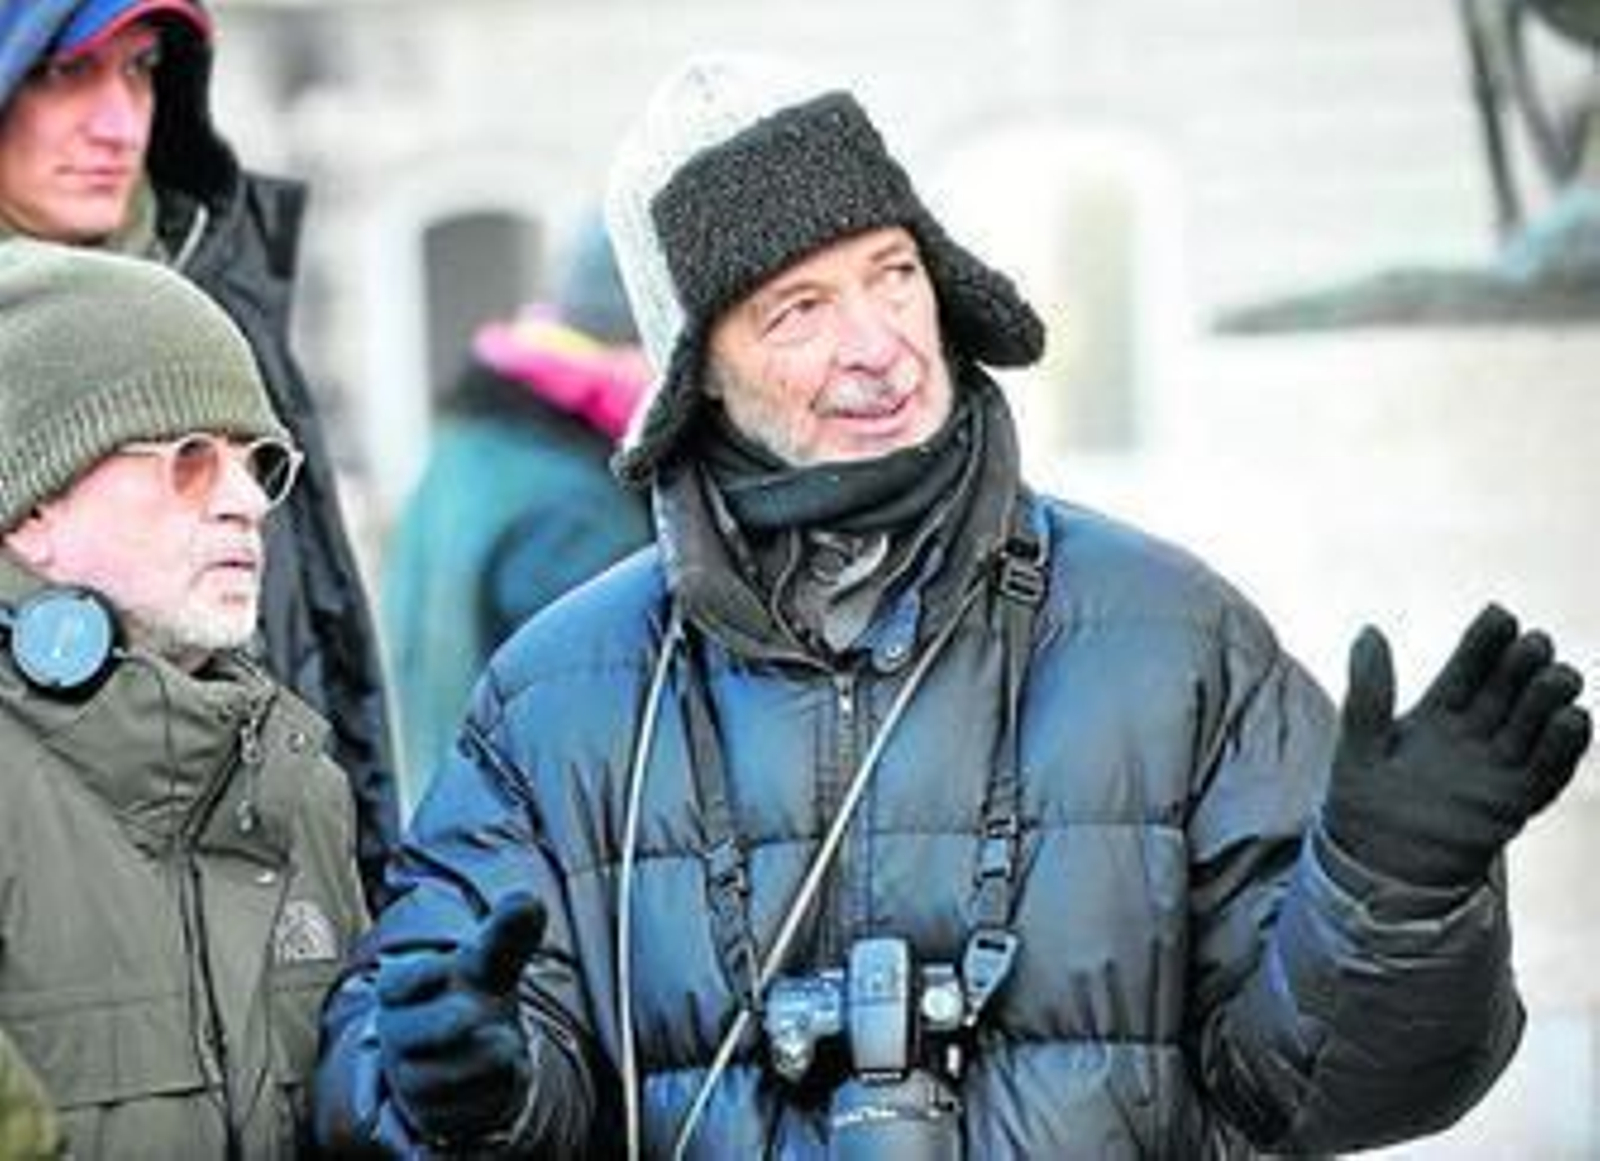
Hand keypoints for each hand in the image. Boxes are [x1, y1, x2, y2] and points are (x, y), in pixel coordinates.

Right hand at [376, 893, 546, 1141]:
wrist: (472, 1052)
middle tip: (472, 1013)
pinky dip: (490, 1090)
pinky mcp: (434, 1114)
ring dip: (478, 1059)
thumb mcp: (491, 962)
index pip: (397, 984)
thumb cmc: (472, 994)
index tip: (445, 969)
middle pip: (407, 1034)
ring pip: (436, 1077)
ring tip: (503, 1042)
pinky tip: (504, 1073)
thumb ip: (507, 932)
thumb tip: (528, 901)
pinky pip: (460, 1110)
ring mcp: (412, 1078)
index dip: (418, 977)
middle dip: (442, 1024)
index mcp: (404, 989)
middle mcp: (400, 1035)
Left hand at [1323, 603, 1590, 887]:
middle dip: (1525, 664)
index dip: (1485, 642)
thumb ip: (1369, 691)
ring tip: (1557, 677)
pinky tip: (1573, 719)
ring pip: (1535, 724)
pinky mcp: (1515, 801)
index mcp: (1437, 713)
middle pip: (1509, 688)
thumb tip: (1369, 629)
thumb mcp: (1360, 741)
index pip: (1468, 667)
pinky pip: (1547, 772)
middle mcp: (1474, 734)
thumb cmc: (1362, 803)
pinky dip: (1563, 748)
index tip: (1500, 615)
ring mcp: (1498, 767)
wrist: (1376, 866)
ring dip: (1549, 698)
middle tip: (1533, 645)